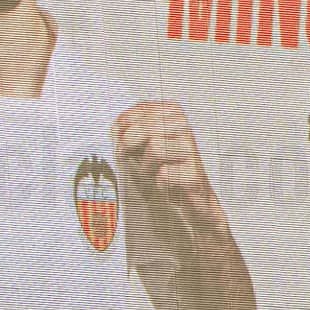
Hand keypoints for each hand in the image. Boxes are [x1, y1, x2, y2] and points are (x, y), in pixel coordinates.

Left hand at [112, 100, 229, 258]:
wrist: (189, 198)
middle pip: (145, 128)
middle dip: (129, 147)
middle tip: (129, 161)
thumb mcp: (140, 144)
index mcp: (170, 111)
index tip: (122, 144)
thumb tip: (115, 127)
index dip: (122, 130)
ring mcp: (191, 149)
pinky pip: (164, 174)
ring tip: (150, 174)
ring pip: (156, 148)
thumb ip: (126, 130)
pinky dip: (157, 183)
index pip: (137, 112)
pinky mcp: (194, 173)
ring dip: (145, 167)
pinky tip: (164, 185)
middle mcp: (183, 125)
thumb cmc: (164, 169)